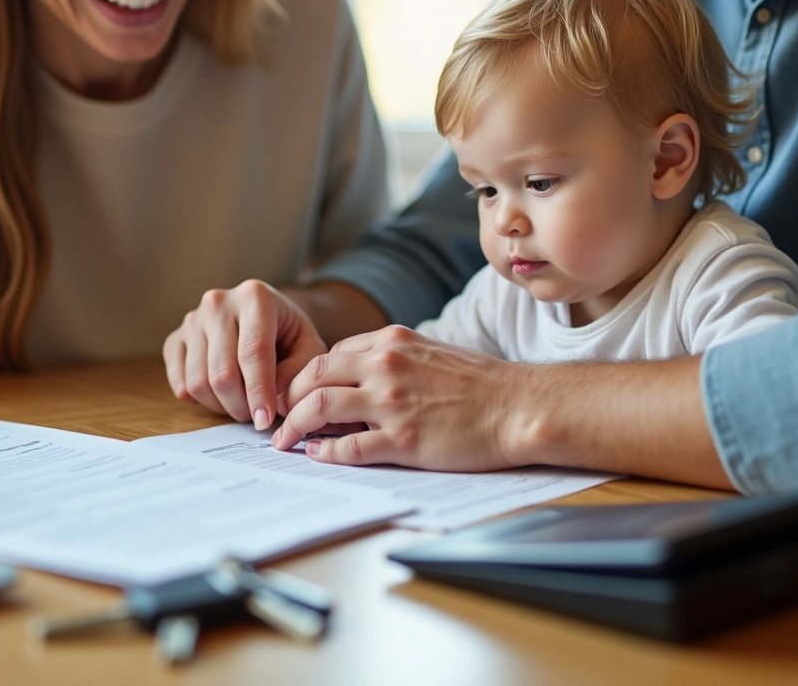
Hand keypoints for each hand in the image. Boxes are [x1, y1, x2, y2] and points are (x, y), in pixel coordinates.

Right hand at [163, 279, 327, 428]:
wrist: (264, 316)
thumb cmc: (288, 334)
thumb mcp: (309, 347)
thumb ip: (299, 371)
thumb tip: (275, 398)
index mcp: (254, 297)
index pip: (253, 352)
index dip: (259, 392)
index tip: (265, 420)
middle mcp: (218, 303)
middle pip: (222, 372)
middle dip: (241, 405)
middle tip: (257, 414)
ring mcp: (192, 320)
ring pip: (198, 382)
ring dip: (222, 405)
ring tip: (242, 402)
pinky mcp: (176, 338)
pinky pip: (180, 383)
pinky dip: (200, 400)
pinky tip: (220, 394)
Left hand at [271, 325, 526, 470]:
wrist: (519, 406)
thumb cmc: (481, 383)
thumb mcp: (430, 353)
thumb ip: (392, 360)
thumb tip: (358, 378)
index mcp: (390, 342)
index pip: (329, 355)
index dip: (306, 378)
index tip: (297, 395)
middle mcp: (384, 366)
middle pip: (312, 377)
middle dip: (288, 399)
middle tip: (279, 418)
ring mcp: (391, 403)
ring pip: (319, 408)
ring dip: (294, 428)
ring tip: (284, 441)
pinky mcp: (402, 439)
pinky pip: (348, 448)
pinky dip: (325, 453)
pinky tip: (317, 455)